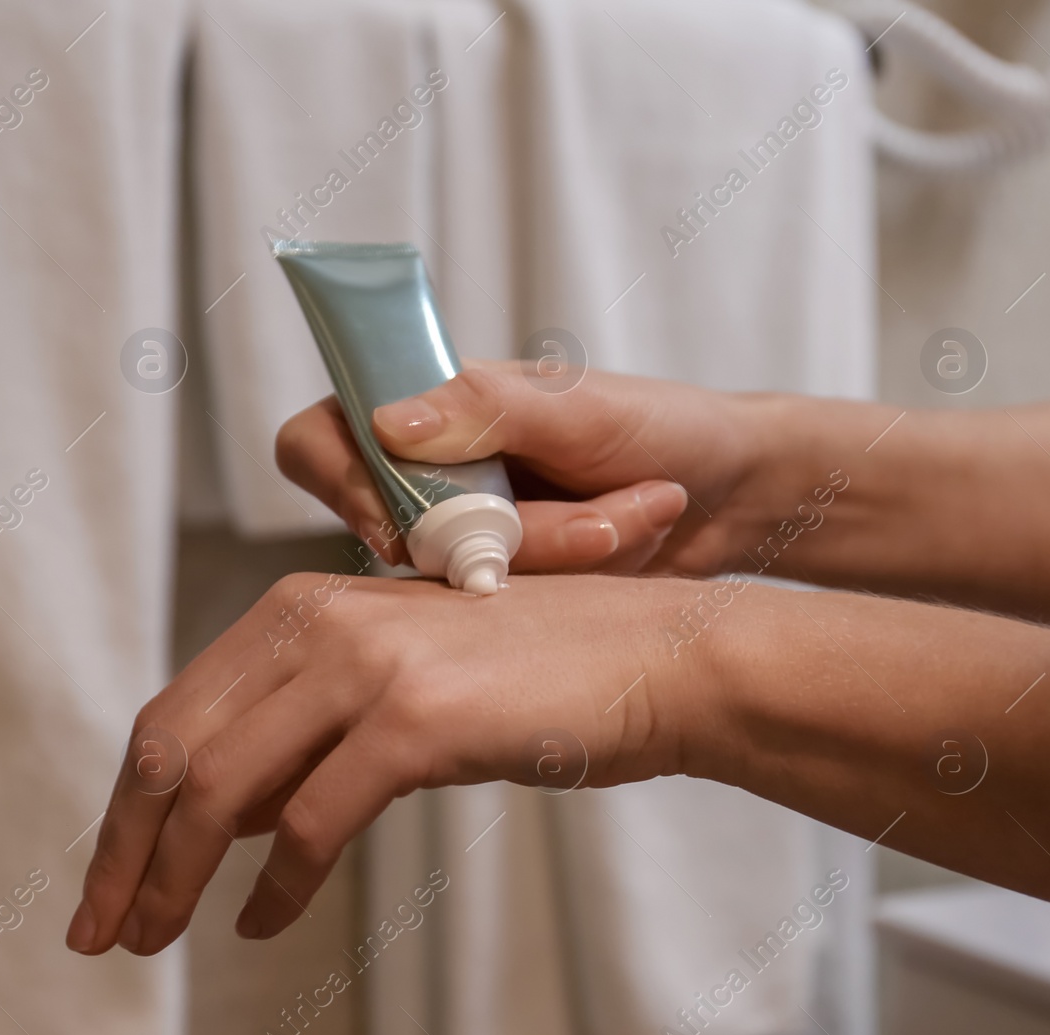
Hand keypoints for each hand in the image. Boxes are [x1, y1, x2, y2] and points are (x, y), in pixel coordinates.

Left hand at [66, 572, 689, 955]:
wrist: (652, 660)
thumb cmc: (528, 682)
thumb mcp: (391, 690)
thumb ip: (298, 737)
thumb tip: (213, 817)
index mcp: (301, 607)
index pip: (175, 715)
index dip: (124, 808)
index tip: (105, 879)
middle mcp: (319, 620)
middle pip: (173, 751)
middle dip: (124, 854)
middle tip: (100, 933)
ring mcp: (367, 664)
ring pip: (221, 790)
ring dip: (175, 879)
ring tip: (159, 941)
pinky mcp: (417, 718)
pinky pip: (312, 824)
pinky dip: (276, 889)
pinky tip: (261, 924)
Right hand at [275, 360, 778, 575]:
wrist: (731, 494)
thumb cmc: (655, 424)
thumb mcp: (575, 406)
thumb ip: (482, 409)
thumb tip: (385, 424)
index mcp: (422, 410)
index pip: (317, 443)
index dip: (338, 485)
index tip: (400, 522)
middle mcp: (426, 480)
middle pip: (396, 533)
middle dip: (513, 534)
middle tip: (599, 517)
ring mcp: (462, 542)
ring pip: (457, 582)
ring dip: (562, 552)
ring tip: (639, 509)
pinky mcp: (502, 596)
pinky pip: (506, 612)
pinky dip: (580, 574)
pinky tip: (632, 535)